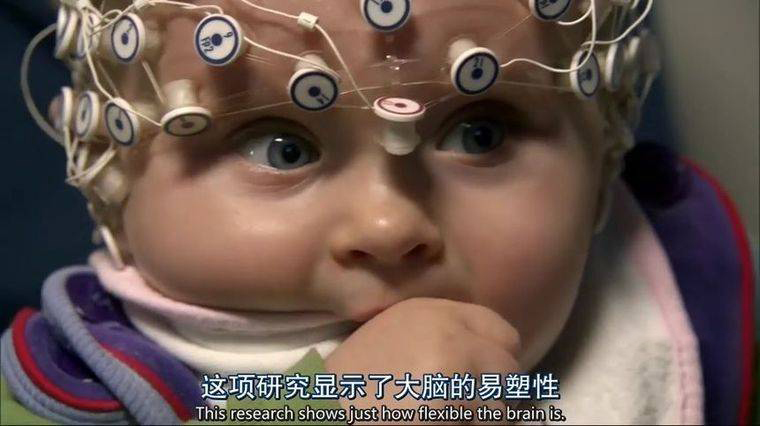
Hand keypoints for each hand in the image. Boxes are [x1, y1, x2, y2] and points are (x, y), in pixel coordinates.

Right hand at [325, 297, 520, 424]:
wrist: (325, 411)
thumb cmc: (351, 387)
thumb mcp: (393, 340)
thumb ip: (440, 338)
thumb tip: (490, 359)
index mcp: (430, 311)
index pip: (503, 333)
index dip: (495, 362)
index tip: (480, 384)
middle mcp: (446, 329)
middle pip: (508, 368)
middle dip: (492, 395)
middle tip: (462, 410)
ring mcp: (452, 364)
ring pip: (502, 406)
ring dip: (481, 420)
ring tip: (441, 419)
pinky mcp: (451, 400)